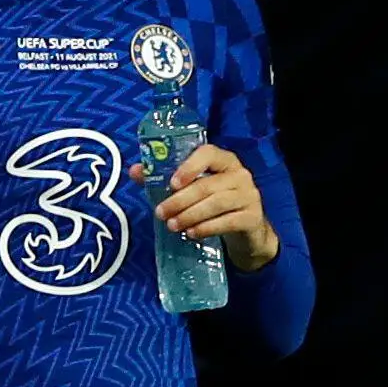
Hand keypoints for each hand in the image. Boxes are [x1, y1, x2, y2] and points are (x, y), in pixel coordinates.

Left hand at [131, 143, 278, 269]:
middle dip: (180, 200)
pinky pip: (227, 222)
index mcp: (224, 160)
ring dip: (190, 215)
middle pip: (207, 185)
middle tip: (160, 213)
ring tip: (172, 225)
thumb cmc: (215, 203)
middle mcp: (240, 174)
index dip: (190, 166)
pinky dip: (206, 228)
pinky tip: (191, 234)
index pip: (209, 153)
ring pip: (216, 204)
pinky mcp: (252, 217)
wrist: (247, 231)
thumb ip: (166, 178)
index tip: (172, 183)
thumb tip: (135, 171)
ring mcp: (249, 196)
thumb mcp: (194, 189)